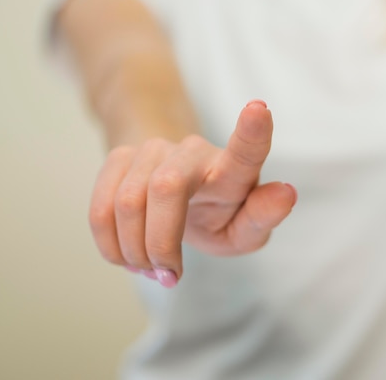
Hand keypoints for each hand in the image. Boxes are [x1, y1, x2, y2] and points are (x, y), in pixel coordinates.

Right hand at [87, 100, 296, 287]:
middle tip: (170, 275)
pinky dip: (112, 246)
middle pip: (165, 188)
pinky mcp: (119, 157)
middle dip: (160, 243)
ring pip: (126, 203)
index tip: (259, 110)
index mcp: (234, 170)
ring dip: (135, 252)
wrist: (171, 196)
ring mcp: (154, 149)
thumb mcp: (241, 229)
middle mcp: (194, 152)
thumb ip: (261, 218)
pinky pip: (100, 211)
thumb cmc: (216, 215)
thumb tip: (286, 193)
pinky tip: (129, 257)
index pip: (245, 152)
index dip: (251, 134)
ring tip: (152, 268)